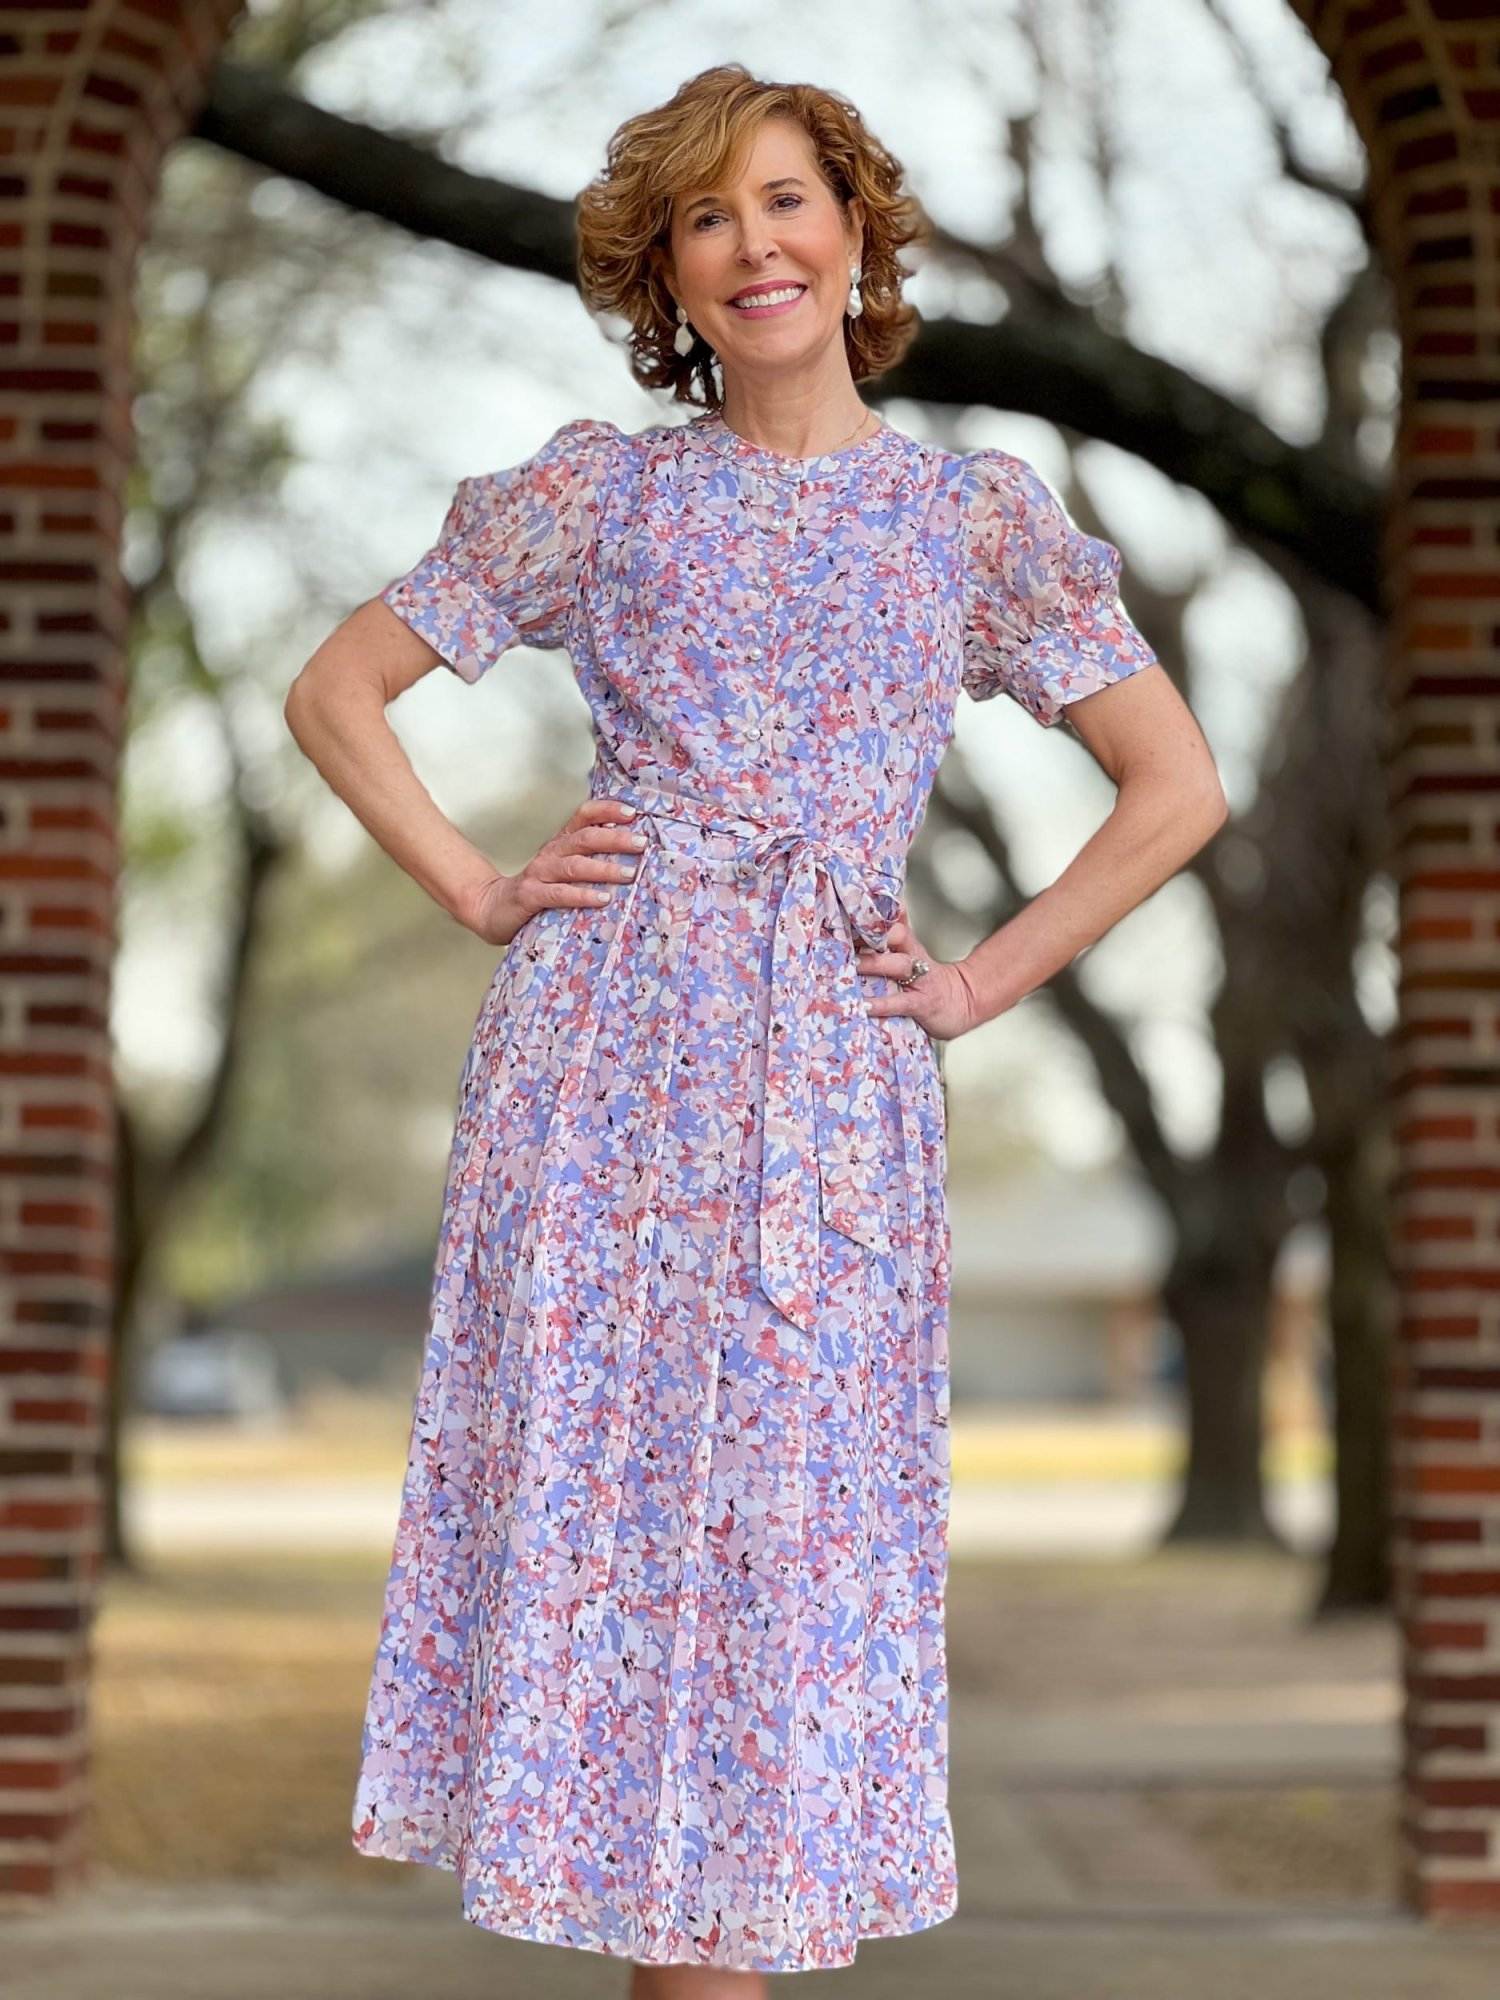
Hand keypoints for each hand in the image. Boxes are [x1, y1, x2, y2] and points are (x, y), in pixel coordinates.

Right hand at [462, 798, 646, 946]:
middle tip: (641, 844)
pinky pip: (560, 894)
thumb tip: (631, 855)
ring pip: (575, 866)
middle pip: (585, 839)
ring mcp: (540, 874)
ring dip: (604, 868)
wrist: (492, 907)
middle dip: (616, 839)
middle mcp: (551, 853)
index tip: (633, 814)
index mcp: (561, 843)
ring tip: (629, 874)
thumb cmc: (538, 889)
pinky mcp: (531, 896)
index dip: (607, 810)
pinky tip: (603, 898)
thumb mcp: (562, 869)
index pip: (584, 816)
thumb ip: (589, 859)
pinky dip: (582, 895)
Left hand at [857, 902, 980, 1041]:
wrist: (963, 1001)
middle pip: (896, 938)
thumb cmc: (930, 979)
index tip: (847, 919)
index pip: (892, 925)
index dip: (872, 921)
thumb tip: (884, 906)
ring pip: (897, 965)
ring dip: (873, 964)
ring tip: (850, 966)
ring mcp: (919, 980)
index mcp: (909, 946)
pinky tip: (863, 1005)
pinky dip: (881, 1004)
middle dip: (871, 937)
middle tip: (843, 939)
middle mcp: (914, 958)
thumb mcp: (914, 952)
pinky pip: (900, 1002)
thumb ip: (898, 931)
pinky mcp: (922, 1004)